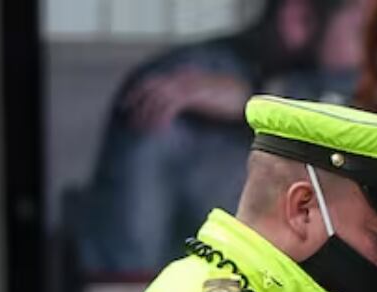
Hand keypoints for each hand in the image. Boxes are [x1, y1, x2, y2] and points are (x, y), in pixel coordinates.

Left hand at [121, 68, 249, 129]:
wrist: (249, 95)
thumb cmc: (235, 99)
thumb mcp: (210, 97)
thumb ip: (196, 100)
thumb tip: (188, 110)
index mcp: (185, 76)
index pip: (155, 81)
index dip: (140, 91)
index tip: (129, 103)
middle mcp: (183, 78)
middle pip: (150, 86)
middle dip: (136, 100)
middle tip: (128, 116)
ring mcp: (187, 86)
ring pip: (156, 98)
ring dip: (145, 113)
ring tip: (140, 127)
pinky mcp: (193, 96)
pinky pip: (169, 106)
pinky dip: (160, 118)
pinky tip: (157, 129)